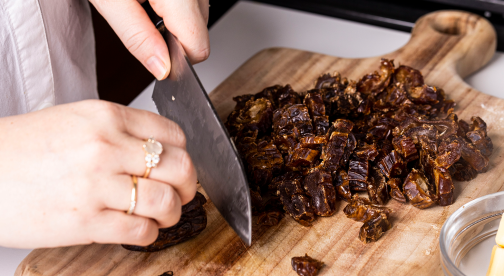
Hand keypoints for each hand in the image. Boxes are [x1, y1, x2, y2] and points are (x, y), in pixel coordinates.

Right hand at [0, 100, 196, 247]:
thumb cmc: (24, 149)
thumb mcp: (75, 120)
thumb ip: (120, 130)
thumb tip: (160, 150)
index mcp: (106, 116)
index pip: (173, 135)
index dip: (183, 154)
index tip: (178, 165)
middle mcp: (105, 147)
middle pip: (180, 166)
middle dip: (189, 184)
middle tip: (182, 192)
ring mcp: (97, 185)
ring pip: (166, 201)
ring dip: (173, 212)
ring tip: (163, 214)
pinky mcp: (86, 222)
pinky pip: (141, 230)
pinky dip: (150, 233)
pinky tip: (140, 229)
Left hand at [89, 0, 209, 79]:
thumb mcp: (109, 0)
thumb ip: (136, 37)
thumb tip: (162, 70)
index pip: (198, 49)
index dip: (174, 58)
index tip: (151, 51)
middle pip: (200, 36)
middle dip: (172, 40)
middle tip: (139, 19)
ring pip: (198, 21)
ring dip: (173, 23)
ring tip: (143, 3)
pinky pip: (192, 5)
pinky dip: (175, 8)